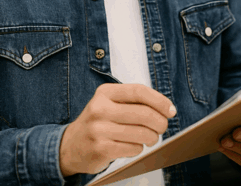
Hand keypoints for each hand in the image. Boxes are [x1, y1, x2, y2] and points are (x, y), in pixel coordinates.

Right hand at [59, 83, 176, 176]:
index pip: (139, 91)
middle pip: (144, 113)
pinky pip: (133, 148)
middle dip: (160, 122)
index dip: (160, 101)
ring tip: (151, 138)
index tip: (170, 110)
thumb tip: (166, 108)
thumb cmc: (98, 123)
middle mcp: (100, 109)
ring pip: (141, 133)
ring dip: (152, 137)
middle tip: (162, 127)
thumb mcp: (110, 103)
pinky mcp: (101, 148)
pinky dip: (139, 148)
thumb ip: (134, 102)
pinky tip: (134, 146)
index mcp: (105, 93)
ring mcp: (99, 129)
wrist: (70, 146)